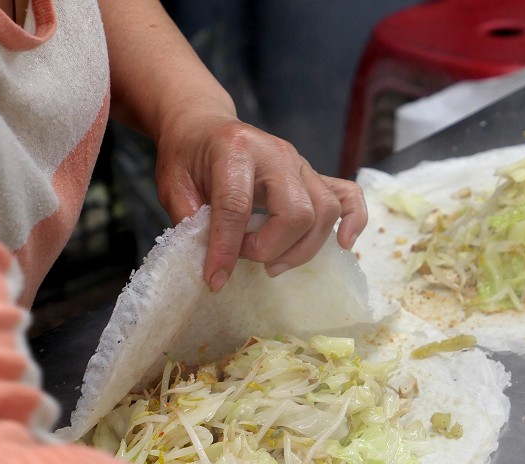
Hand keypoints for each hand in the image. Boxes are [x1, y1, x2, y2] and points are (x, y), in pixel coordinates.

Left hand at [154, 110, 367, 290]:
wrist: (204, 124)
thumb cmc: (188, 155)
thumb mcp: (172, 184)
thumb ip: (189, 219)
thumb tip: (213, 261)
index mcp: (236, 150)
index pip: (237, 206)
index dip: (226, 248)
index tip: (215, 278)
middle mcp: (276, 153)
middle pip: (297, 211)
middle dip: (271, 247)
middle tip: (246, 257)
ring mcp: (301, 163)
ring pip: (324, 211)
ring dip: (301, 247)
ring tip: (273, 262)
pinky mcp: (313, 174)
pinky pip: (348, 196)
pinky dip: (352, 221)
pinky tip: (342, 244)